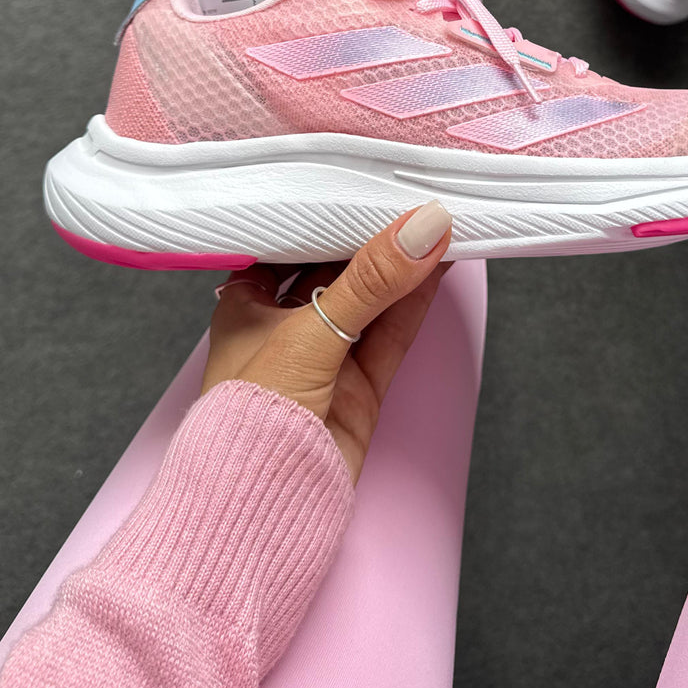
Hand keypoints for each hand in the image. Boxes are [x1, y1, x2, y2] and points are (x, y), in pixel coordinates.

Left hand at [201, 200, 452, 482]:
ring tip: (441, 219)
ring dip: (405, 265)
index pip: (292, 241)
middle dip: (374, 236)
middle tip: (414, 192)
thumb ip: (372, 280)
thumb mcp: (310, 335)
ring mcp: (326, 356)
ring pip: (373, 299)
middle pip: (338, 268)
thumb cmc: (249, 418)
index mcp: (246, 303)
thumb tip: (427, 225)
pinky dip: (418, 300)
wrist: (259, 512)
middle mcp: (284, 325)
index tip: (366, 175)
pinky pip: (393, 332)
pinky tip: (441, 265)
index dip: (328, 210)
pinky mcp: (359, 386)